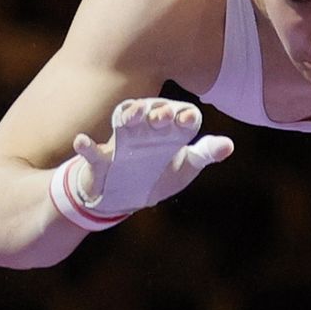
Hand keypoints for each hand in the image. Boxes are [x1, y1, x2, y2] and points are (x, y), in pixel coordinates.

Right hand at [71, 98, 233, 214]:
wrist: (124, 198)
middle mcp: (144, 130)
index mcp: (167, 131)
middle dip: (158, 112)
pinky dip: (86, 146)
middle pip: (151, 112)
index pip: (178, 115)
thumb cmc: (158, 175)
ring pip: (123, 121)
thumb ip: (204, 154)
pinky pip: (92, 151)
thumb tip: (228, 145)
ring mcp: (121, 142)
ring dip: (128, 115)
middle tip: (164, 116)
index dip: (184, 117)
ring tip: (133, 113)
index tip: (189, 120)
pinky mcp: (101, 160)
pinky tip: (82, 141)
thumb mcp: (185, 167)